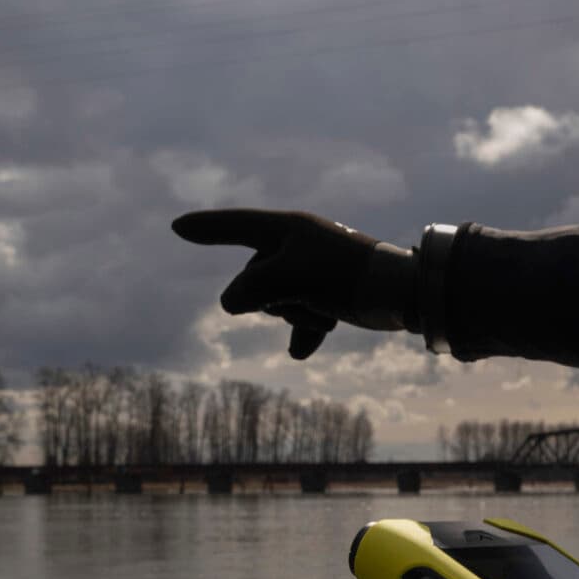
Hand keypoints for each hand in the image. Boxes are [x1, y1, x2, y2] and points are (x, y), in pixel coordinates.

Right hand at [174, 208, 419, 360]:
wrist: (401, 293)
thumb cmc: (345, 275)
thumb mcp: (290, 278)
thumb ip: (250, 287)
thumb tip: (229, 304)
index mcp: (286, 229)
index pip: (235, 226)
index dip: (206, 229)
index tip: (178, 227)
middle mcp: (296, 245)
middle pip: (254, 278)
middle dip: (274, 299)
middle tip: (309, 297)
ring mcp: (311, 270)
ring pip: (277, 302)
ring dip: (296, 315)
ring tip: (326, 314)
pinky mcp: (328, 293)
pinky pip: (301, 316)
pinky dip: (305, 331)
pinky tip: (302, 352)